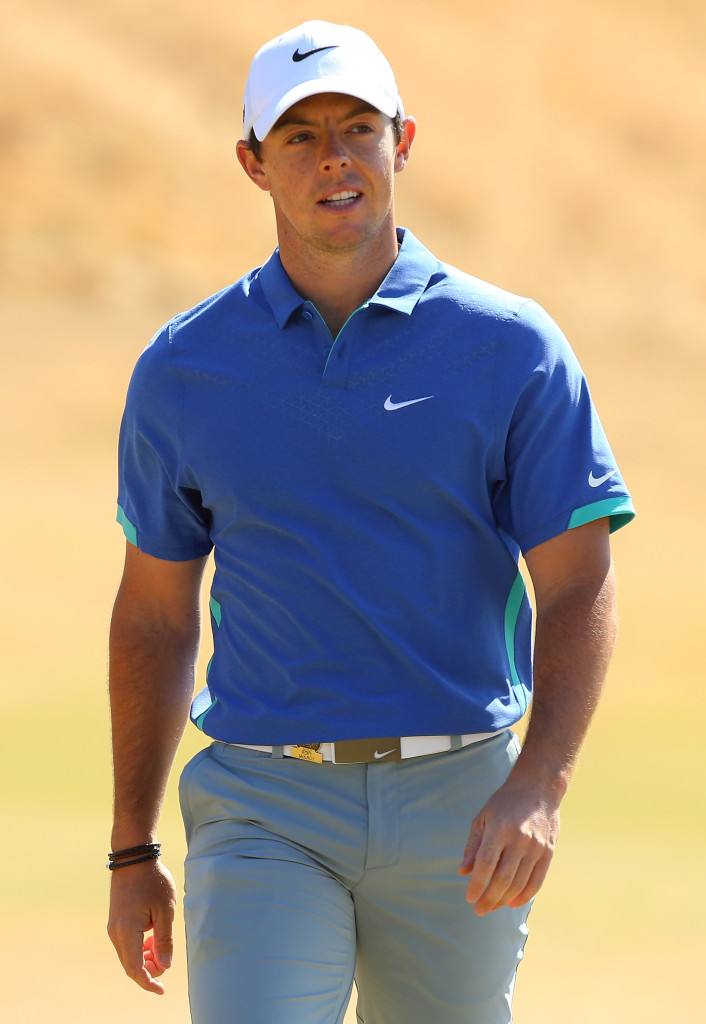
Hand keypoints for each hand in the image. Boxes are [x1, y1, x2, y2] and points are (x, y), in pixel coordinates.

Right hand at [107, 858, 176, 993]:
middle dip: (149, 970)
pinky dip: (140, 946)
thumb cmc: (152, 880)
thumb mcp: (166, 909)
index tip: (162, 990)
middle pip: (130, 965)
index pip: (136, 969)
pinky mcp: (116, 920)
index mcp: (127, 932)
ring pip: (128, 954)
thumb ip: (164, 939)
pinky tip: (153, 936)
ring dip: (145, 957)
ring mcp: (113, 926)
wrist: (133, 856)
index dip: (149, 982)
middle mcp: (115, 933)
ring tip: (161, 944)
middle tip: (166, 963)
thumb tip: (165, 964)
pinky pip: (127, 943)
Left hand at [458, 780, 559, 914]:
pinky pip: (537, 881)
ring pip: (519, 883)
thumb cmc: (504, 803)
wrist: (538, 788)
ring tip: (492, 907)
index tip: (469, 898)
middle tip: (479, 910)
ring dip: (504, 900)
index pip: (486, 863)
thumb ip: (473, 846)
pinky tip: (512, 903)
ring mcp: (536, 846)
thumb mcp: (483, 817)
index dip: (477, 884)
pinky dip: (524, 896)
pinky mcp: (548, 852)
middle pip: (502, 878)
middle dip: (489, 898)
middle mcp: (519, 838)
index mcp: (499, 828)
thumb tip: (463, 872)